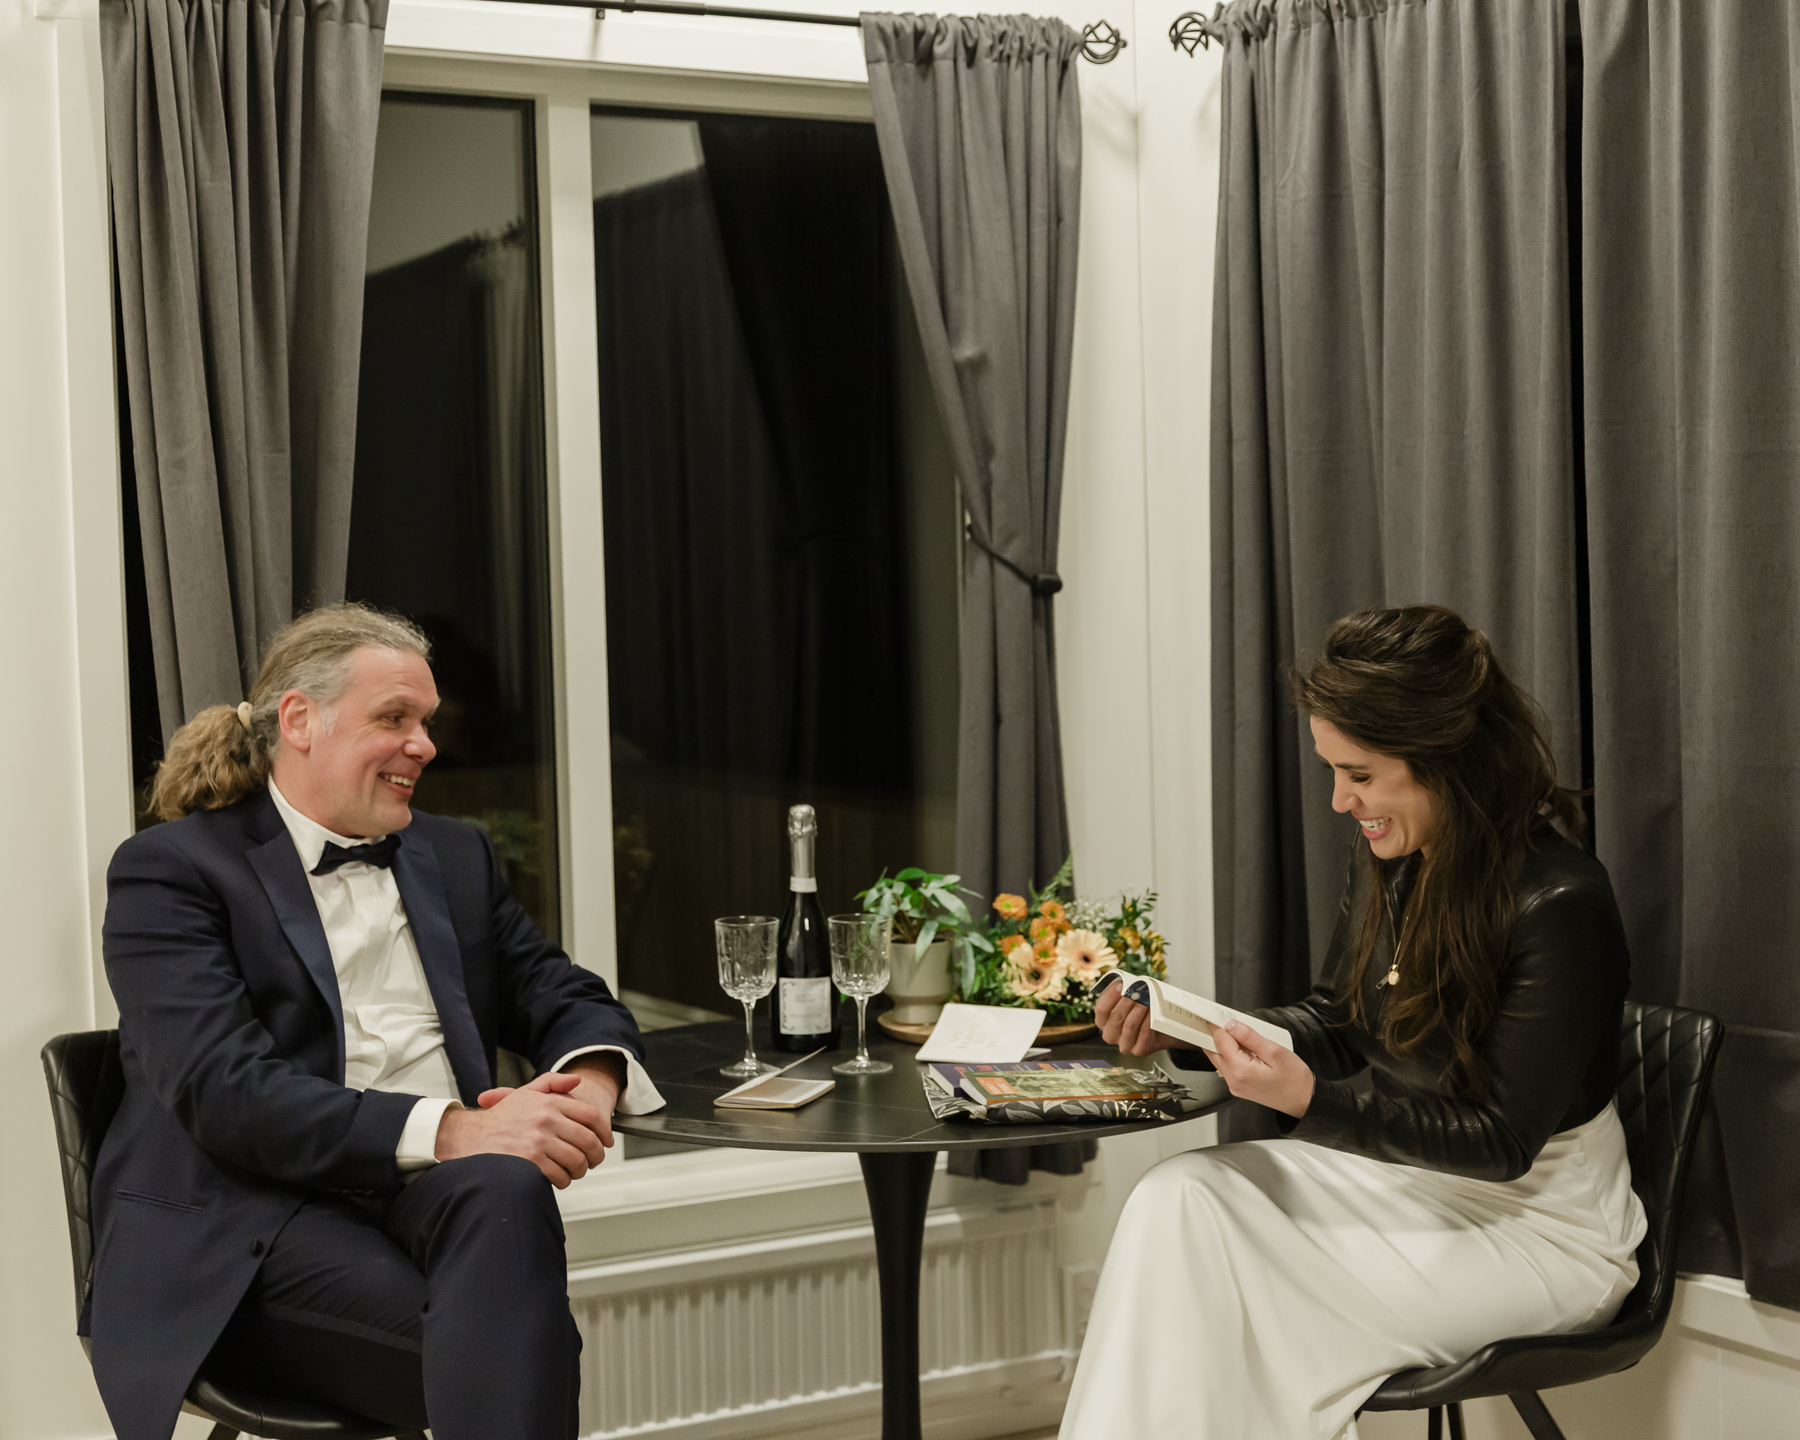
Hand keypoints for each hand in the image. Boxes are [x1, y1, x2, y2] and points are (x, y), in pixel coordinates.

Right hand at [435, 1070, 609, 1187]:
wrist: (470, 1137)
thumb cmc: (500, 1118)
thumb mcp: (526, 1092)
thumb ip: (553, 1082)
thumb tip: (577, 1081)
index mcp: (549, 1102)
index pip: (590, 1116)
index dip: (604, 1132)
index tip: (606, 1142)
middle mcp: (546, 1119)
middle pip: (588, 1141)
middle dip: (595, 1155)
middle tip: (592, 1161)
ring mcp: (539, 1141)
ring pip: (576, 1160)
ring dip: (580, 1171)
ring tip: (574, 1172)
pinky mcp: (531, 1162)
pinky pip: (559, 1175)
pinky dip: (563, 1181)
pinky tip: (558, 1179)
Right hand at [1096, 983, 1194, 1055]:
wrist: (1161, 1029)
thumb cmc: (1141, 1011)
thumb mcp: (1128, 1000)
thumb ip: (1121, 992)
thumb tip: (1123, 980)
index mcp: (1103, 1022)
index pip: (1101, 1009)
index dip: (1110, 996)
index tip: (1122, 984)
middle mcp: (1110, 1035)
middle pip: (1116, 1017)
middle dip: (1127, 1001)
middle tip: (1138, 989)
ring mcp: (1124, 1045)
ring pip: (1129, 1025)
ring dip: (1139, 1009)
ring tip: (1146, 998)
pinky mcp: (1139, 1050)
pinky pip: (1144, 1033)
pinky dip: (1148, 1020)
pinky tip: (1152, 1011)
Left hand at [1209, 1021, 1314, 1118]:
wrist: (1304, 1101)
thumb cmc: (1295, 1079)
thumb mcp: (1274, 1051)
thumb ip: (1249, 1037)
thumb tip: (1231, 1025)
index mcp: (1240, 1071)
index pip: (1221, 1042)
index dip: (1218, 1026)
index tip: (1217, 1015)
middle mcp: (1234, 1081)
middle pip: (1215, 1051)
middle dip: (1218, 1035)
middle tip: (1225, 1021)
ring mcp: (1235, 1086)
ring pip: (1219, 1059)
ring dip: (1224, 1045)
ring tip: (1236, 1033)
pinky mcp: (1239, 1088)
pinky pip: (1228, 1067)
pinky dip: (1230, 1055)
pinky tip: (1242, 1047)